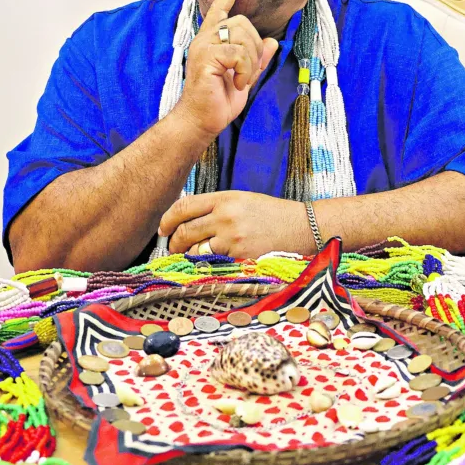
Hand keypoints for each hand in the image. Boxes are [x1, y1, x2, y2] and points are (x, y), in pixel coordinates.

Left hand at [158, 191, 312, 259]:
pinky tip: (210, 265)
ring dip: (189, 256)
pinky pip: (214, 263)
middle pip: (185, 230)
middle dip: (174, 242)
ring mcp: (232, 238)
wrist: (301, 227)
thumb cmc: (272, 215)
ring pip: (196, 250)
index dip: (168, 219)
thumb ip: (216, 208)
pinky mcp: (240, 256)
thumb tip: (189, 221)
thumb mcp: (242, 201)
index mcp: (225, 199)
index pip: (184, 207)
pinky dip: (207, 265)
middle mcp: (225, 216)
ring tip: (190, 258)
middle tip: (173, 248)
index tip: (163, 228)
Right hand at [174, 0, 278, 137]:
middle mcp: (205, 39)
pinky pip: (237, 53)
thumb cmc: (218, 101)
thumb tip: (270, 42)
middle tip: (247, 72)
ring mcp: (203, 47)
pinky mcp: (206, 57)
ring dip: (250, 61)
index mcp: (212, 40)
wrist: (201, 120)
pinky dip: (245, 70)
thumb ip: (256, 59)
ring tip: (241, 80)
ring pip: (241, 35)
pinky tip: (237, 83)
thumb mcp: (244, 77)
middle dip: (254, 47)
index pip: (221, 9)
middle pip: (241, 23)